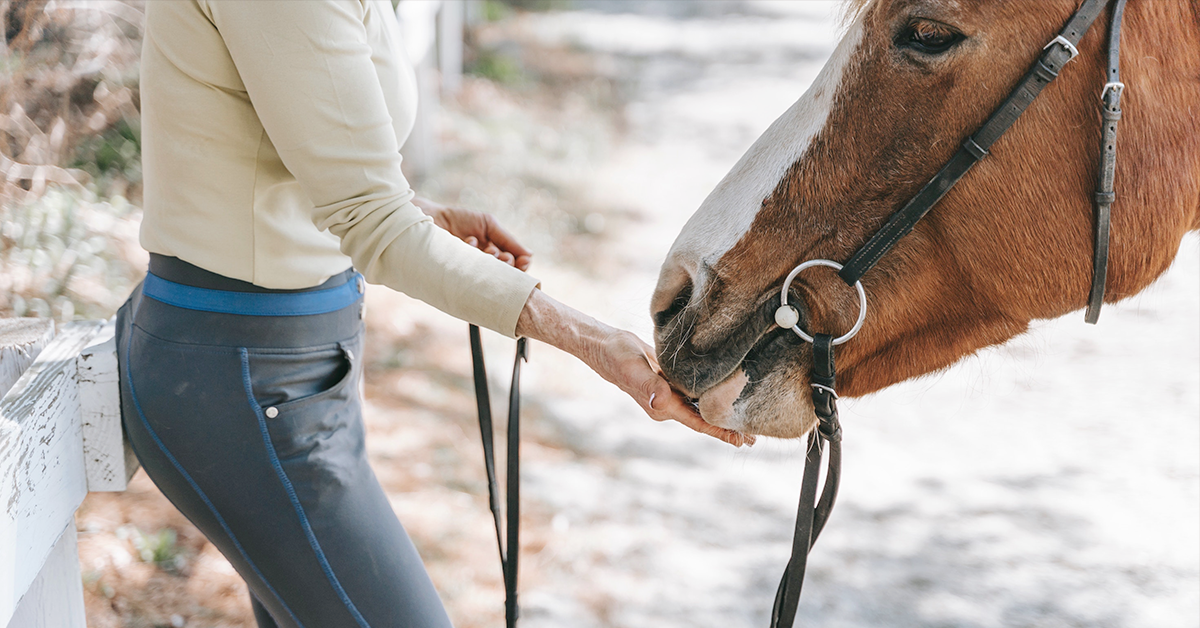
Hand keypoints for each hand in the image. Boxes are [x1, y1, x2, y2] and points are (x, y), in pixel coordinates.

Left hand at [413, 197, 531, 270]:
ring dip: (492, 261)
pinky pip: (474, 277)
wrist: (431, 218)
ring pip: (492, 277)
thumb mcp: (488, 224)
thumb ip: (509, 240)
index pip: (514, 268)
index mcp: (494, 255)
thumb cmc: (459, 220)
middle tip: (499, 255)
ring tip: (485, 249)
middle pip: (506, 275)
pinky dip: (476, 255)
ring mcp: (471, 273)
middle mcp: (484, 266)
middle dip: (507, 264)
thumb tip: (530, 256)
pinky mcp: (458, 278)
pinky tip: (467, 243)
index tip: (523, 262)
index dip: (521, 266)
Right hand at [588, 330, 754, 446]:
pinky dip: (711, 397)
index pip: (697, 422)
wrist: (604, 345)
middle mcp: (668, 405)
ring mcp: (669, 395)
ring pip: (700, 407)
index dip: (720, 431)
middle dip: (727, 428)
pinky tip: (724, 397)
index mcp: (662, 406)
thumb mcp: (634, 369)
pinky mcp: (670, 382)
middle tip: (756, 437)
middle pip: (702, 419)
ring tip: (746, 421)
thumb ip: (649, 386)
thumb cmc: (617, 356)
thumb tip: (662, 403)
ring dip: (721, 414)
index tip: (741, 440)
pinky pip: (694, 394)